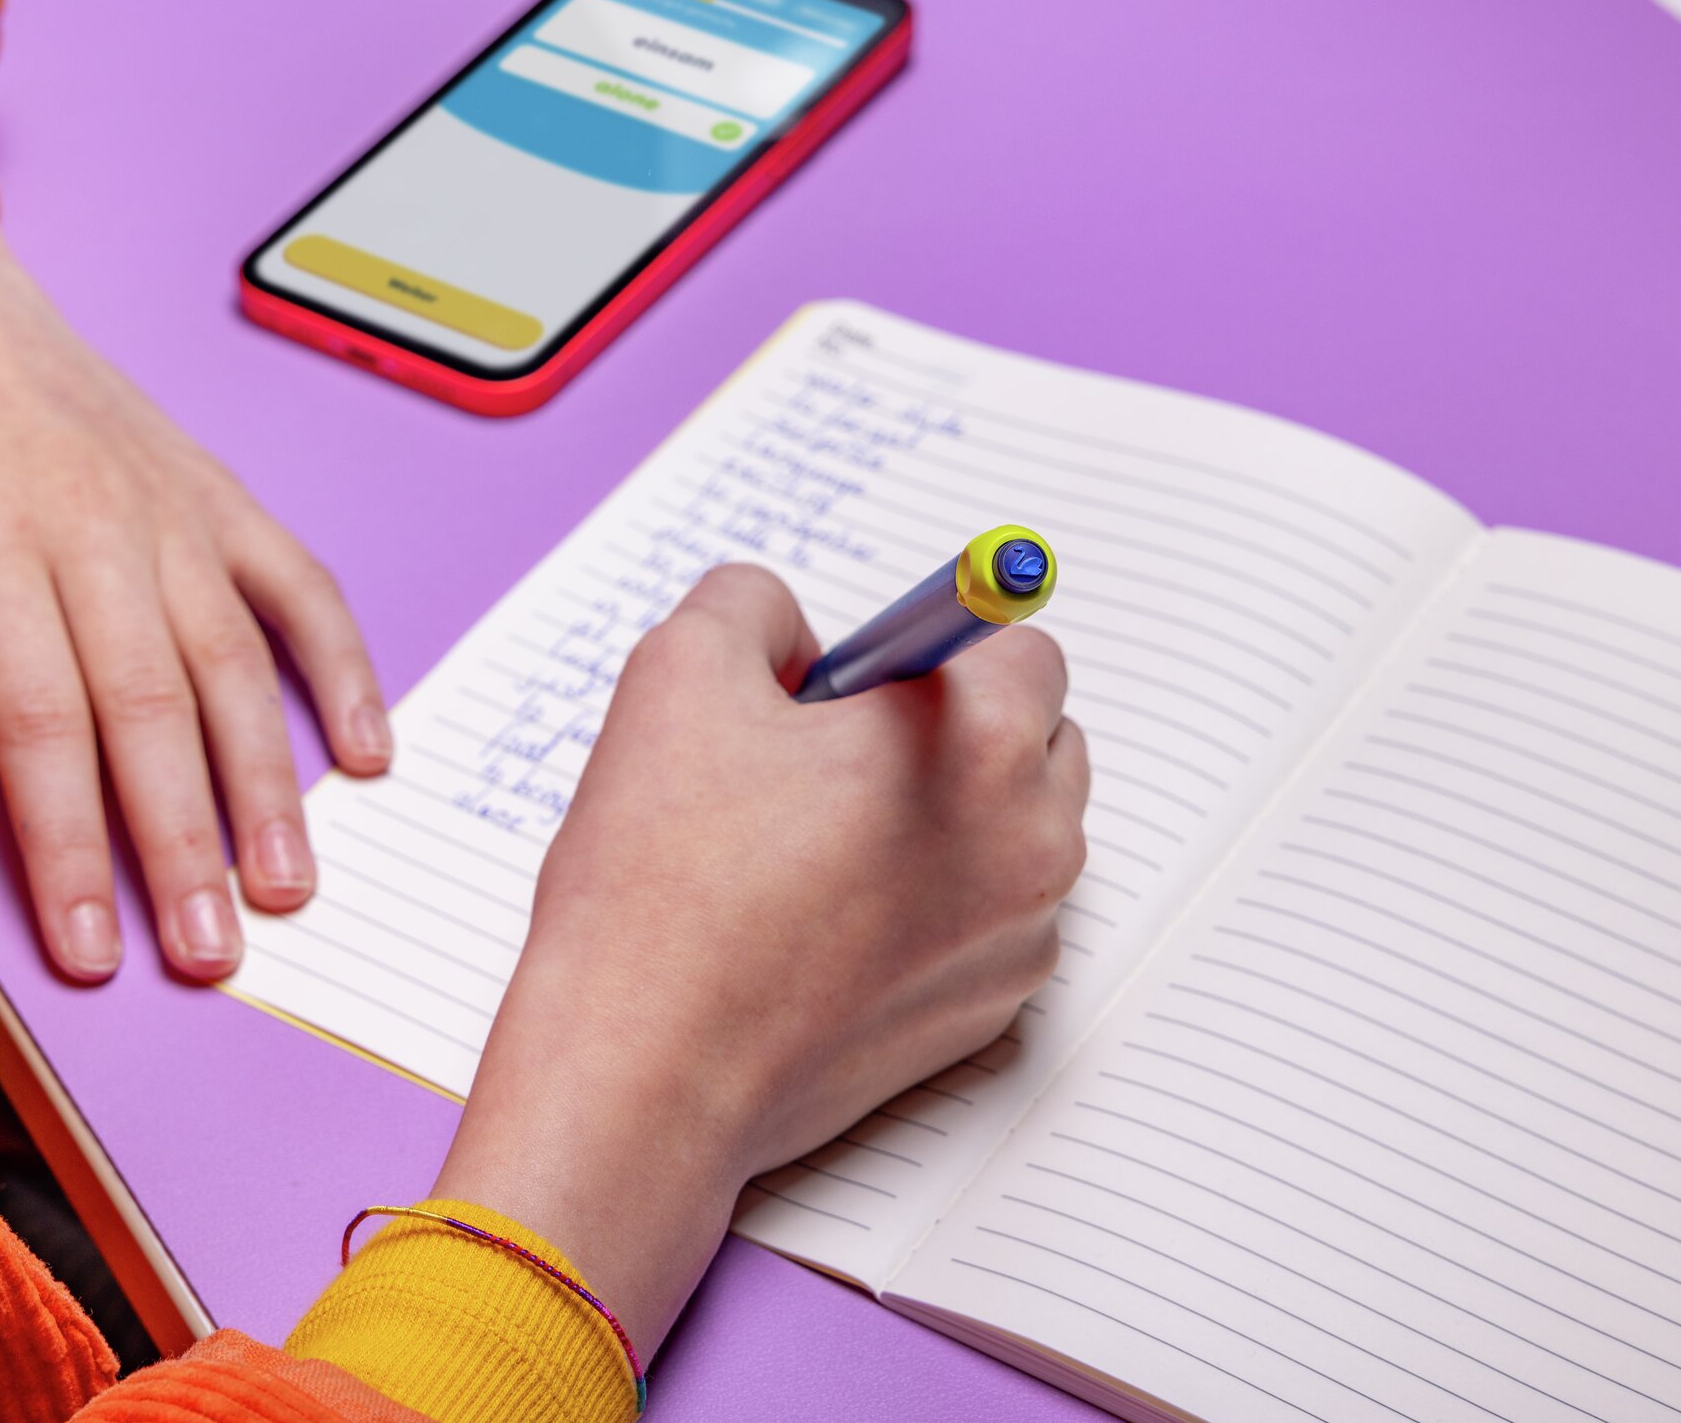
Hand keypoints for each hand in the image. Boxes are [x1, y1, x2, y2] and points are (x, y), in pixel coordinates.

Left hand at [0, 159, 390, 981]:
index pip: (41, 726)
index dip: (70, 848)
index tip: (91, 954)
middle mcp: (97, 529)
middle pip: (153, 709)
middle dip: (185, 845)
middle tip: (215, 956)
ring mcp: (172, 510)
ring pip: (235, 662)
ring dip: (269, 781)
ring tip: (289, 886)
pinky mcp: (218, 493)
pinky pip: (300, 584)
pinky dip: (340, 664)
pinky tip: (368, 750)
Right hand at [432, 565, 1087, 1351]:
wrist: (646, 1074)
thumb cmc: (662, 882)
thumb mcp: (678, 672)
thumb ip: (754, 606)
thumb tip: (795, 637)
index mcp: (982, 743)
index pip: (1016, 645)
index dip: (923, 652)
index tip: (859, 684)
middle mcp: (1031, 844)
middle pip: (1034, 738)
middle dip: (949, 731)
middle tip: (823, 759)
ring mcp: (1016, 944)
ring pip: (1013, 835)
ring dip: (944, 818)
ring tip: (809, 848)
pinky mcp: (984, 1019)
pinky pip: (983, 924)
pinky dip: (927, 907)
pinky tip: (820, 923)